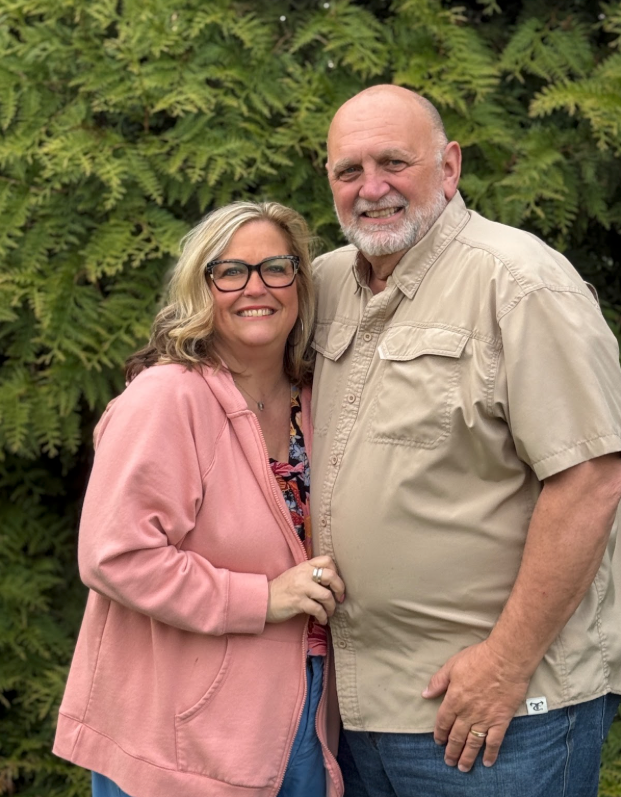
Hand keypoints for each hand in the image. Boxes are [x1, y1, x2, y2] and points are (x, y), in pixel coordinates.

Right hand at [266, 555, 344, 624]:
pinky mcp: (298, 602)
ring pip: (326, 595)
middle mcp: (303, 574)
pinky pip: (317, 610)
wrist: (263, 599)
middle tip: (340, 598)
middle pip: (331, 576)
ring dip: (332, 607)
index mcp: (304, 566)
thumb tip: (331, 581)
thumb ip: (310, 574)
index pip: (326, 560)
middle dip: (340, 588)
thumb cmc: (282, 589)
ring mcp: (301, 588)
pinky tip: (322, 620)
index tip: (335, 582)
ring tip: (329, 612)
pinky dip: (323, 617)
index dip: (336, 570)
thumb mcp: (296, 575)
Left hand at [422, 640, 530, 771]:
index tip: (438, 742)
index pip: (443, 722)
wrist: (506, 659)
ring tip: (462, 767)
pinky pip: (494, 742)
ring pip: (473, 743)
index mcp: (454, 699)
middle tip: (448, 761)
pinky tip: (487, 762)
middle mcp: (468, 712)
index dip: (439, 733)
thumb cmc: (479, 658)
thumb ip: (438, 681)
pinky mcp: (501, 720)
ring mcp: (485, 718)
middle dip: (451, 750)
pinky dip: (491, 754)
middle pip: (457, 736)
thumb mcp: (452, 665)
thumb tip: (425, 693)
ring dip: (467, 757)